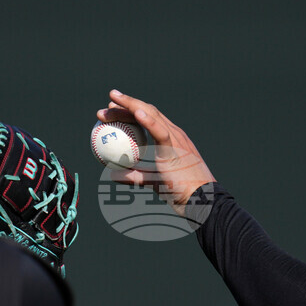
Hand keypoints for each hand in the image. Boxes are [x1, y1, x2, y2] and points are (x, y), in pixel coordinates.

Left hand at [97, 90, 215, 214]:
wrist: (199, 201)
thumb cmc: (179, 194)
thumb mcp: (152, 182)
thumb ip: (135, 176)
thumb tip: (113, 175)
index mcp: (171, 138)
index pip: (149, 117)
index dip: (131, 110)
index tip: (112, 110)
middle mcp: (174, 133)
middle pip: (148, 111)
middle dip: (126, 104)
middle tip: (106, 106)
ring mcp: (176, 138)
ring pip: (152, 114)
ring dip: (130, 106)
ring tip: (111, 104)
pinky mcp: (176, 148)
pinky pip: (160, 131)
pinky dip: (148, 120)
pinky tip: (135, 112)